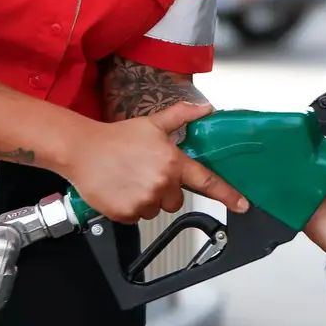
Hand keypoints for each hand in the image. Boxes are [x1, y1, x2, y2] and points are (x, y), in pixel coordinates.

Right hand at [65, 101, 248, 223]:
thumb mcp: (152, 123)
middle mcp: (162, 183)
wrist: (82, 149)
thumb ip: (181, 116)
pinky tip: (120, 189)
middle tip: (145, 174)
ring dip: (147, 199)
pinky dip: (130, 207)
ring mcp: (145, 200)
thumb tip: (205, 108)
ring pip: (156, 210)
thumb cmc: (117, 137)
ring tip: (130, 180)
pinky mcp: (127, 214)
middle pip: (176, 200)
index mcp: (172, 162)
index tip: (243, 205)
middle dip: (165, 191)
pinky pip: (137, 217)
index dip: (227, 194)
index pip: (206, 181)